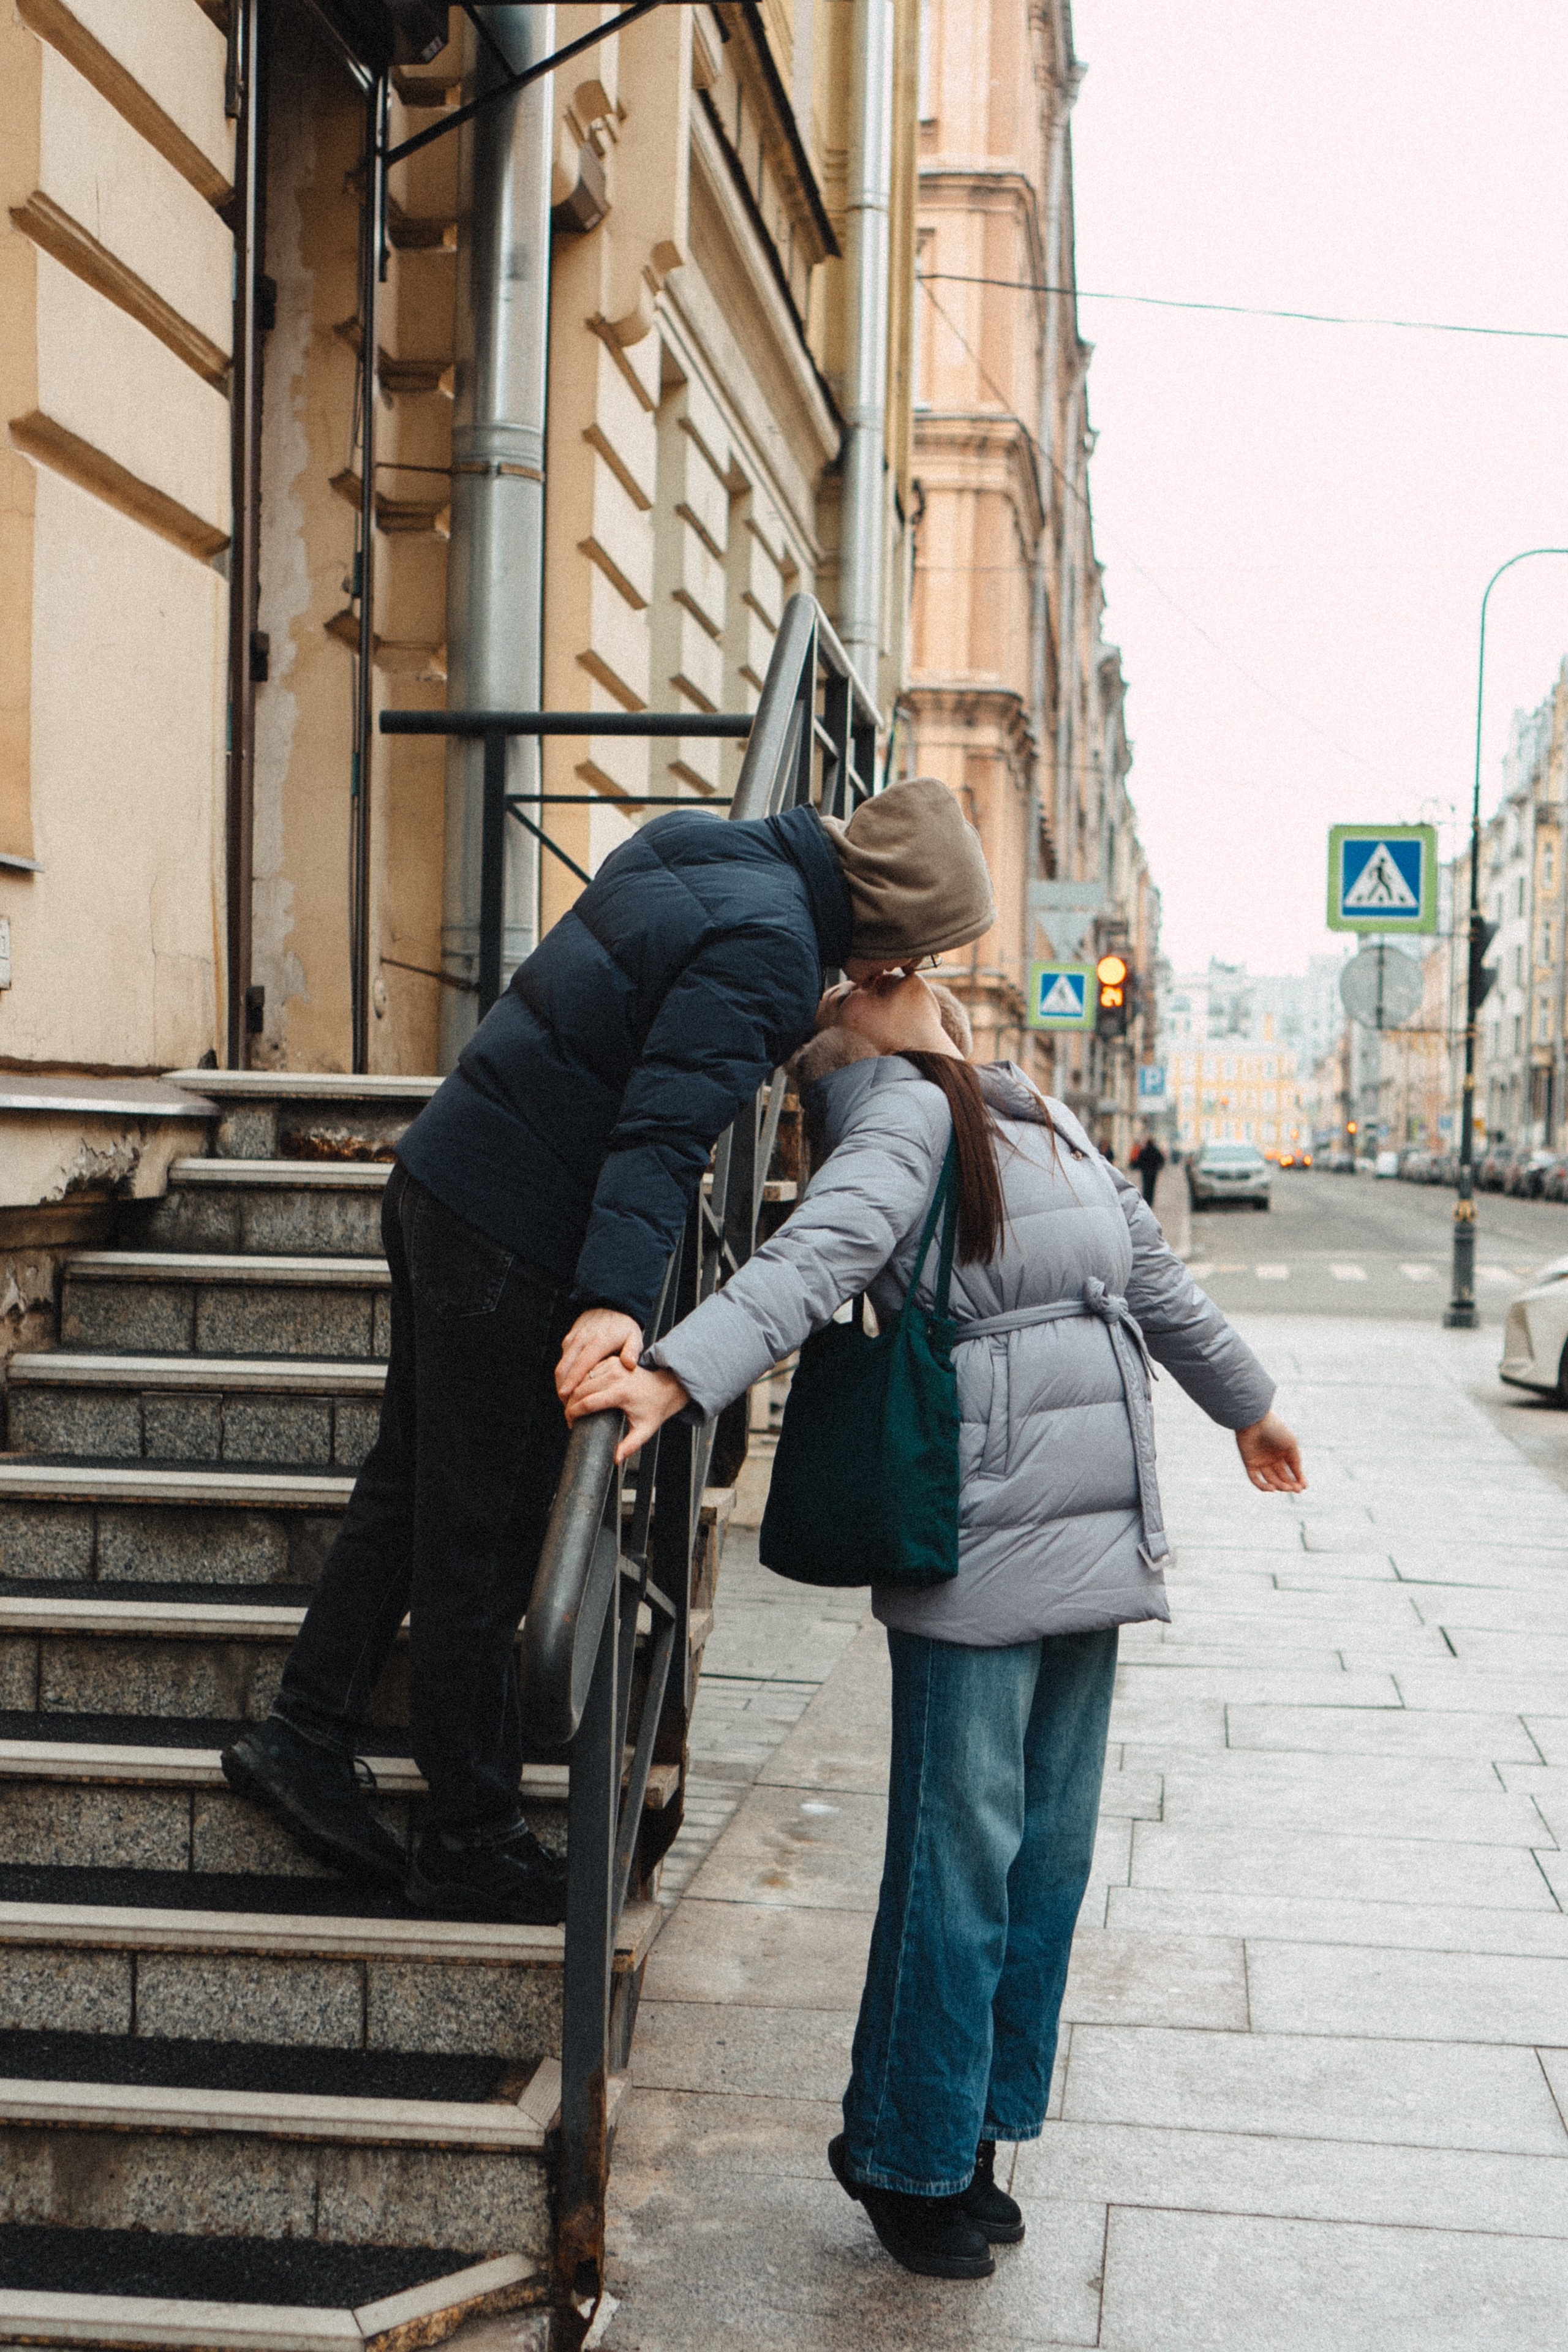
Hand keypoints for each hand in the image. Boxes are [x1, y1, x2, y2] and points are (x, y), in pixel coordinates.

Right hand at [555, 1309, 642, 1402]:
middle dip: (562, 1388)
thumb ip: (632, 1351)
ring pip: (560, 1364)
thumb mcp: (634, 1336)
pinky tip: (569, 1386)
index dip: (572, 1382)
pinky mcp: (569, 1339)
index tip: (567, 1397)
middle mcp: (582, 1340)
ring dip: (561, 1383)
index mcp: (599, 1341)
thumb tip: (629, 1364)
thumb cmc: (624, 1325)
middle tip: (567, 1406)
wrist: (611, 1304)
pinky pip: (562, 1359)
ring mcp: (574, 1339)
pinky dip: (563, 1374)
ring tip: (567, 1400)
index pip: (581, 1365)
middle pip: (565, 1368)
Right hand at [565, 1360, 690, 1463]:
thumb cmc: (654, 1408)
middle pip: (581, 1389)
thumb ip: (630, 1446)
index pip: (587, 1403)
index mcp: (621, 1393)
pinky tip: (579, 1392)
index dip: (574, 1414)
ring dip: (573, 1391)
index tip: (570, 1423)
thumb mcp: (644, 1430)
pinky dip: (581, 1381)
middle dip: (569, 1403)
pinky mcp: (612, 1361)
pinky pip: (589, 1370)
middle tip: (569, 1416)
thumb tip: (616, 1459)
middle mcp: (616, 1376)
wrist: (666, 1386)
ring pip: (582, 1378)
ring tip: (571, 1405)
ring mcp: (613, 1366)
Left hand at [1236, 1409, 1305, 1492]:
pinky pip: (1256, 1479)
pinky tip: (1273, 1488)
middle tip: (1296, 1489)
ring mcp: (1261, 1461)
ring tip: (1287, 1488)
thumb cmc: (1275, 1429)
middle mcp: (1272, 1457)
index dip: (1298, 1479)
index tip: (1304, 1487)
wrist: (1254, 1421)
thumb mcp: (1291, 1445)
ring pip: (1271, 1479)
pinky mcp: (1249, 1463)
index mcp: (1284, 1452)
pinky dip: (1263, 1486)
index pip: (1292, 1470)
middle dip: (1290, 1485)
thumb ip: (1296, 1461)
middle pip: (1282, 1477)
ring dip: (1280, 1486)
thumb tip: (1300, 1479)